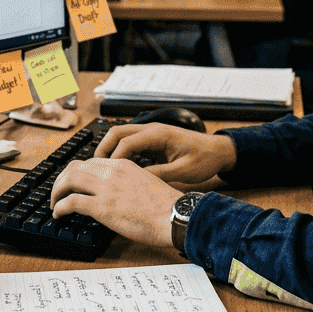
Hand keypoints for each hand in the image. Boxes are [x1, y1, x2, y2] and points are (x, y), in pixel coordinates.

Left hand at [50, 158, 179, 246]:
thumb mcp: (146, 183)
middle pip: (75, 167)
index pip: (91, 161)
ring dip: (57, 191)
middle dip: (62, 180)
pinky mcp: (102, 207)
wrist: (174, 216)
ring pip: (68, 180)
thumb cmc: (166, 206)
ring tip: (55, 203)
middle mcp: (112, 171)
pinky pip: (71, 202)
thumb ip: (128, 183)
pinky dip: (60, 207)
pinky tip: (58, 214)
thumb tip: (118, 194)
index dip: (78, 172)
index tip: (74, 182)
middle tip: (58, 192)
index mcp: (123, 164)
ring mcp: (106, 188)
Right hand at [96, 122, 236, 185]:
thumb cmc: (204, 159)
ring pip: (121, 136)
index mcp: (159, 134)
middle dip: (103, 149)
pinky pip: (130, 143)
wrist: (218, 152)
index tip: (105, 174)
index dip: (113, 158)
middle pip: (117, 133)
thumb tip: (137, 182)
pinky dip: (120, 153)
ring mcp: (152, 134)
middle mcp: (152, 130)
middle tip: (94, 167)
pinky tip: (117, 170)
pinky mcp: (153, 141)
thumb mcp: (183, 171)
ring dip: (109, 150)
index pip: (126, 142)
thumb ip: (160, 175)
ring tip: (101, 170)